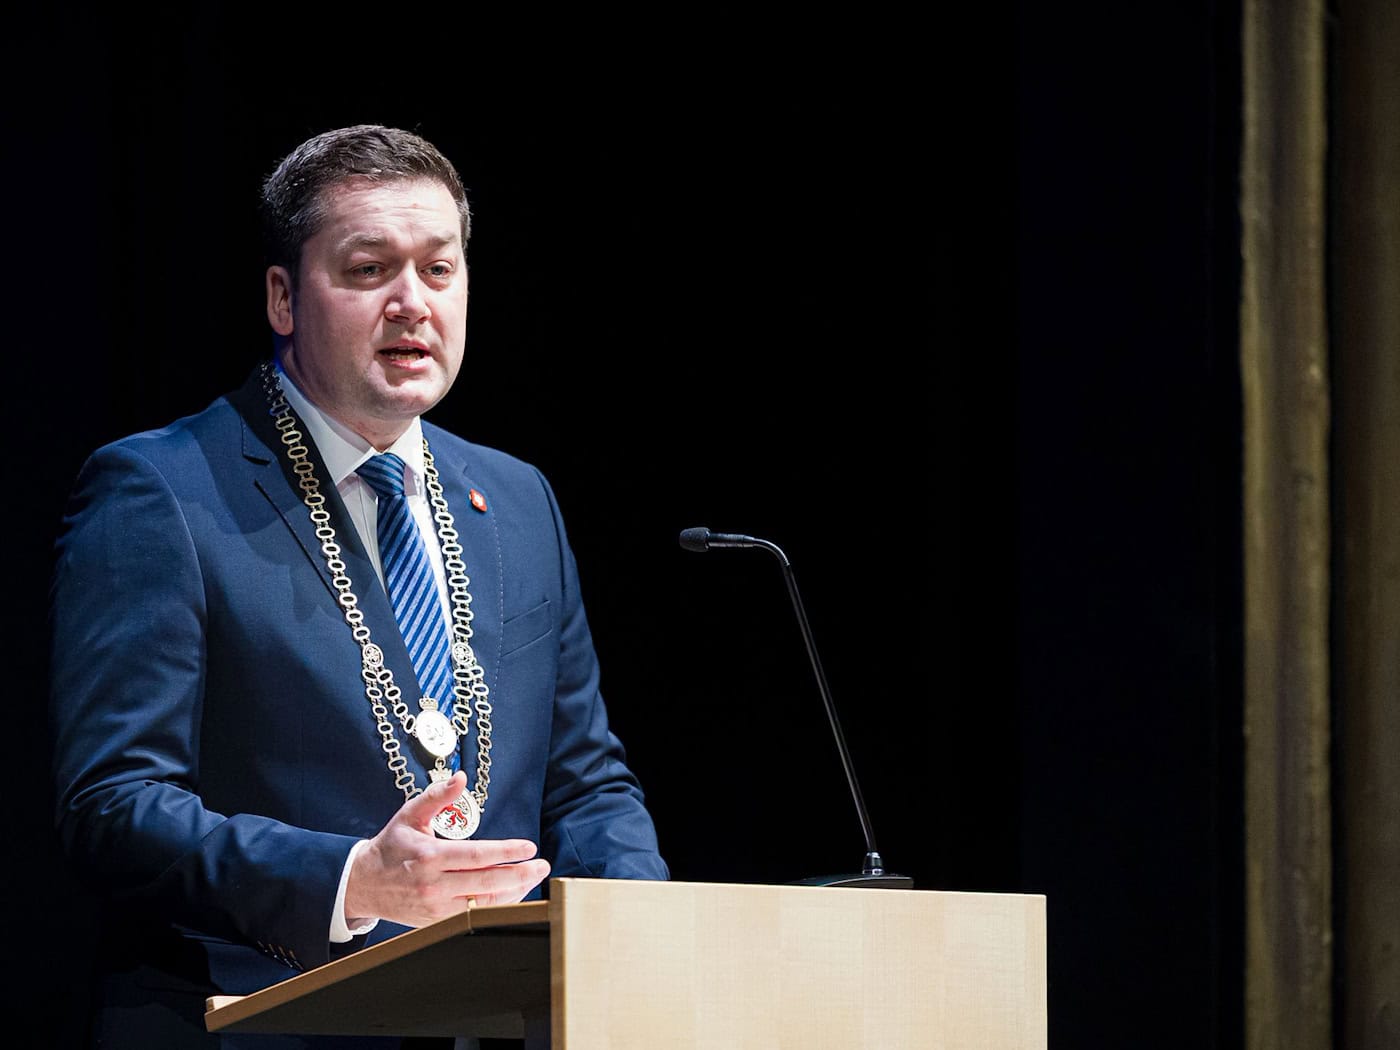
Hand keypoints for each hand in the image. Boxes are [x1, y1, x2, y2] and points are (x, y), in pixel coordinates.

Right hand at [344, 771, 549, 927]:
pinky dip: (496, 905)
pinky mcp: (436, 921)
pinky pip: (473, 915)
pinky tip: (512, 894)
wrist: (362, 884)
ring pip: (484, 903)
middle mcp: (435, 885)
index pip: (477, 856)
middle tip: (543, 865)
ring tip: (533, 878)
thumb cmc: (390, 846)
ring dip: (514, 892)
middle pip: (488, 883)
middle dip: (521, 875)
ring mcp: (436, 907)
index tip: (528, 847)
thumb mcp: (410, 815)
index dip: (507, 852)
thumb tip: (460, 777)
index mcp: (430, 857)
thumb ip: (437, 796)